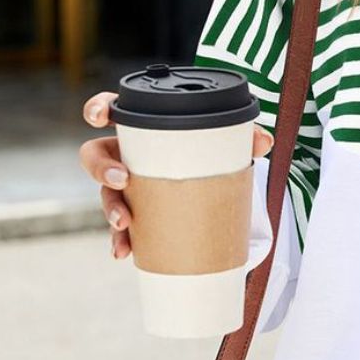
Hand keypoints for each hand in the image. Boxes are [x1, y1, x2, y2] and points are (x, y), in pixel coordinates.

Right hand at [79, 90, 274, 260]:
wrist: (214, 187)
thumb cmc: (208, 153)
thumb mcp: (227, 142)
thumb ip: (245, 137)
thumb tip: (264, 141)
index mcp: (142, 128)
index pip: (111, 109)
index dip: (98, 108)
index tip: (98, 116)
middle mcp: (126, 155)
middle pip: (95, 155)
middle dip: (101, 167)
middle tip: (121, 179)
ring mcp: (126, 187)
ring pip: (105, 195)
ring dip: (110, 209)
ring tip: (124, 223)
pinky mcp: (135, 215)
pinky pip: (120, 229)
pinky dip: (120, 240)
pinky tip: (123, 251)